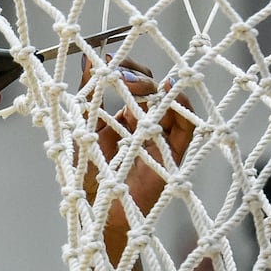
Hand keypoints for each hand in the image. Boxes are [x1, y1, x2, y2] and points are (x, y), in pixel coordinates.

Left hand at [81, 56, 194, 218]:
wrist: (98, 210)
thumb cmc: (91, 176)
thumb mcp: (84, 129)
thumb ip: (89, 96)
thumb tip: (90, 60)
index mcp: (125, 119)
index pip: (134, 84)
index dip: (127, 68)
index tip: (110, 60)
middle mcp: (145, 126)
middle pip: (153, 90)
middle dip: (139, 78)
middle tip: (122, 79)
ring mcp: (159, 139)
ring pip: (171, 104)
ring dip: (157, 90)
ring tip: (138, 88)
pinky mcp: (172, 155)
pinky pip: (186, 128)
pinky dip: (182, 109)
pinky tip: (170, 95)